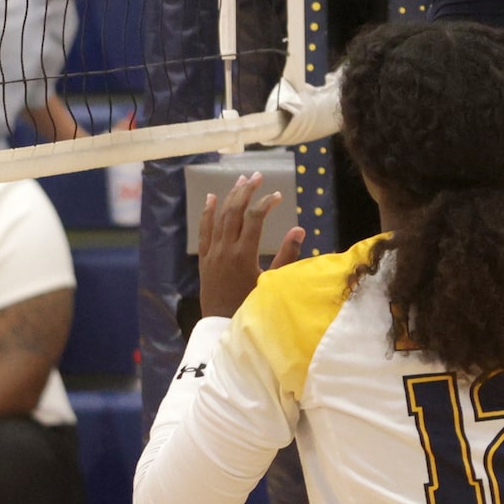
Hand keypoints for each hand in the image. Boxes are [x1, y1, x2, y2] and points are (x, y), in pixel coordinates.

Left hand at [197, 171, 304, 318]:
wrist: (222, 327)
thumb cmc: (251, 307)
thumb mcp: (272, 283)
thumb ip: (287, 256)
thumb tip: (299, 228)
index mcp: (243, 254)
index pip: (255, 218)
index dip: (266, 203)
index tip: (278, 196)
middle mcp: (225, 249)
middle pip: (235, 212)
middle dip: (247, 191)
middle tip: (257, 176)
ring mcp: (212, 253)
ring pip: (220, 217)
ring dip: (230, 196)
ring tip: (240, 180)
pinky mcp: (204, 259)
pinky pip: (204, 230)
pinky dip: (208, 212)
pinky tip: (211, 198)